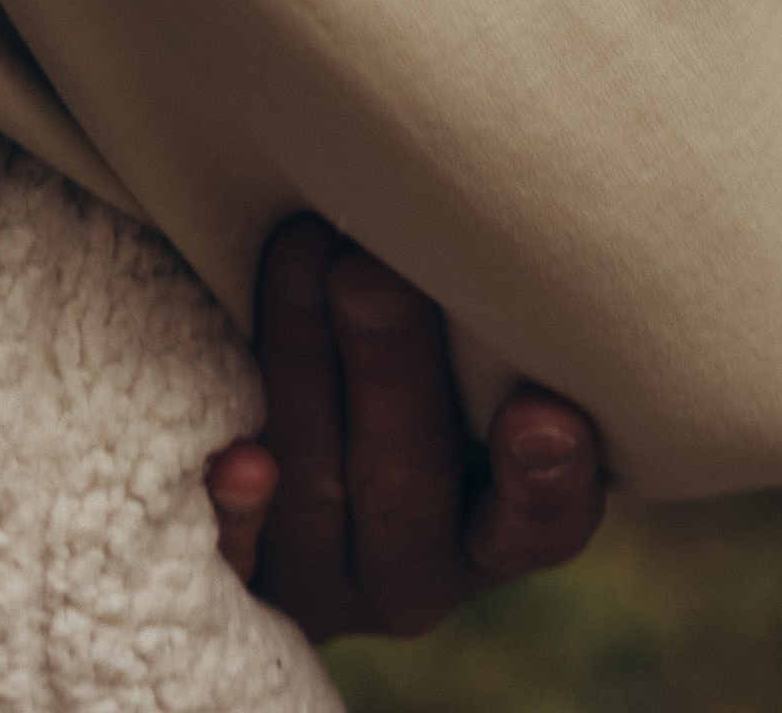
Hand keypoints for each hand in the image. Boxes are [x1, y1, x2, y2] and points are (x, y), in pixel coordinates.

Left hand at [205, 215, 603, 642]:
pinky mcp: (241, 577)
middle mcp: (412, 570)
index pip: (539, 525)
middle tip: (371, 269)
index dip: (547, 479)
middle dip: (390, 369)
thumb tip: (499, 202)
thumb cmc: (411, 350)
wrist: (302, 415)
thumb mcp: (468, 347)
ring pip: (316, 496)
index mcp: (494, 530)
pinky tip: (238, 459)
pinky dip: (237, 512)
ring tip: (302, 260)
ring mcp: (317, 580)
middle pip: (409, 488)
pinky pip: (234, 561)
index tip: (540, 410)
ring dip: (304, 371)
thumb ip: (488, 315)